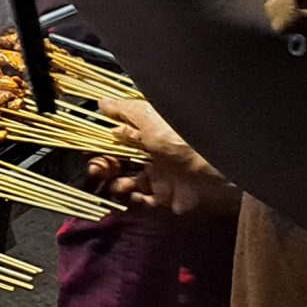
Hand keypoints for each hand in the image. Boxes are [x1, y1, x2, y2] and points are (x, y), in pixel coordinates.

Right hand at [93, 97, 239, 218]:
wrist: (219, 170)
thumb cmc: (185, 137)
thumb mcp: (152, 116)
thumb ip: (125, 111)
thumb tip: (102, 101)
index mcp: (153, 134)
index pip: (120, 140)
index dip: (103, 145)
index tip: (87, 149)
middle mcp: (156, 156)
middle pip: (121, 163)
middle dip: (104, 167)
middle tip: (96, 170)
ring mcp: (163, 180)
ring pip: (129, 184)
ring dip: (116, 185)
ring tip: (116, 185)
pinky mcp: (169, 201)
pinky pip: (143, 205)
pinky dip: (131, 202)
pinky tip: (129, 196)